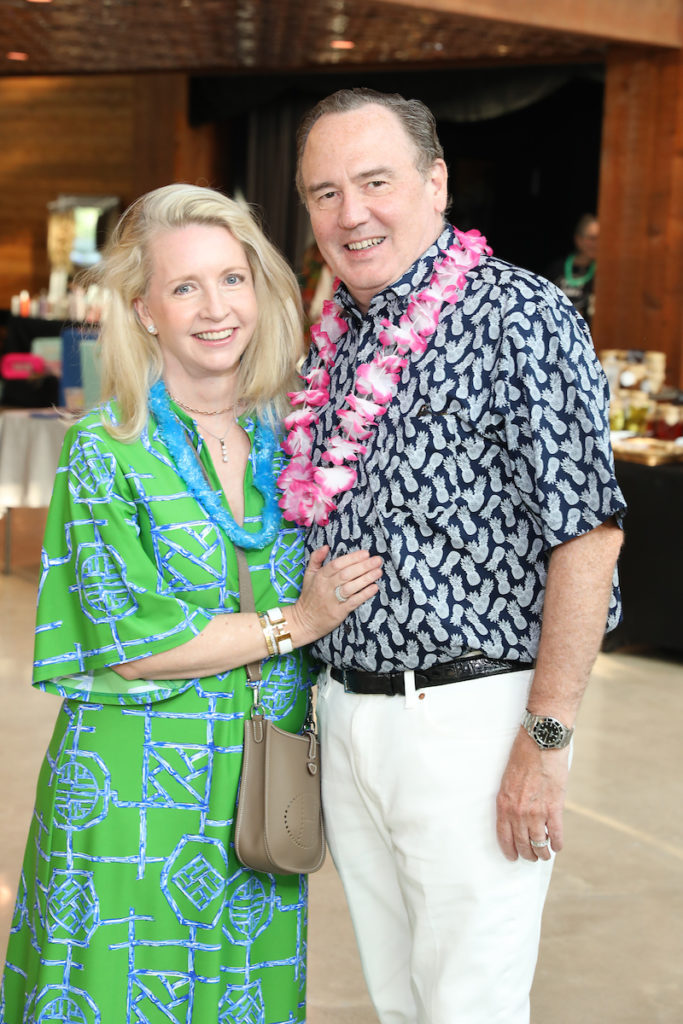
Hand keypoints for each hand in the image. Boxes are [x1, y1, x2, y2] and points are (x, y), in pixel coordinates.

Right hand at [288, 546, 381, 646]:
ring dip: (366, 578)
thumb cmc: (309, 596)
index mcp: (319, 576)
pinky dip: (364, 594)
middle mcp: (326, 587)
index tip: (365, 553)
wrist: (304, 621)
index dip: (352, 558)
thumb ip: (316, 559)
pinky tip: (374, 588)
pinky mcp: (338, 613)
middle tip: (377, 560)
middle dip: (363, 566)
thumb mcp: (308, 575)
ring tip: (378, 572)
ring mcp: (332, 600)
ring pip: (351, 587)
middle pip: (346, 574)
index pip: (337, 564)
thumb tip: (326, 546)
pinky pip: (353, 602)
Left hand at [495, 728, 568, 861]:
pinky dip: (558, 843)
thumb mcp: (508, 779)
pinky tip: (558, 846)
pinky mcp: (554, 807)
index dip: (509, 850)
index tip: (513, 857)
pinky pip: (556, 833)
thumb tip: (517, 815)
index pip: (503, 835)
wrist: (540, 742)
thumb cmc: (523, 756)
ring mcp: (536, 811)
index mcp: (504, 802)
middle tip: (531, 857)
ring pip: (539, 842)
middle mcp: (518, 811)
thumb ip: (512, 799)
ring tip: (545, 855)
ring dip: (543, 852)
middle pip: (522, 842)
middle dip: (527, 854)